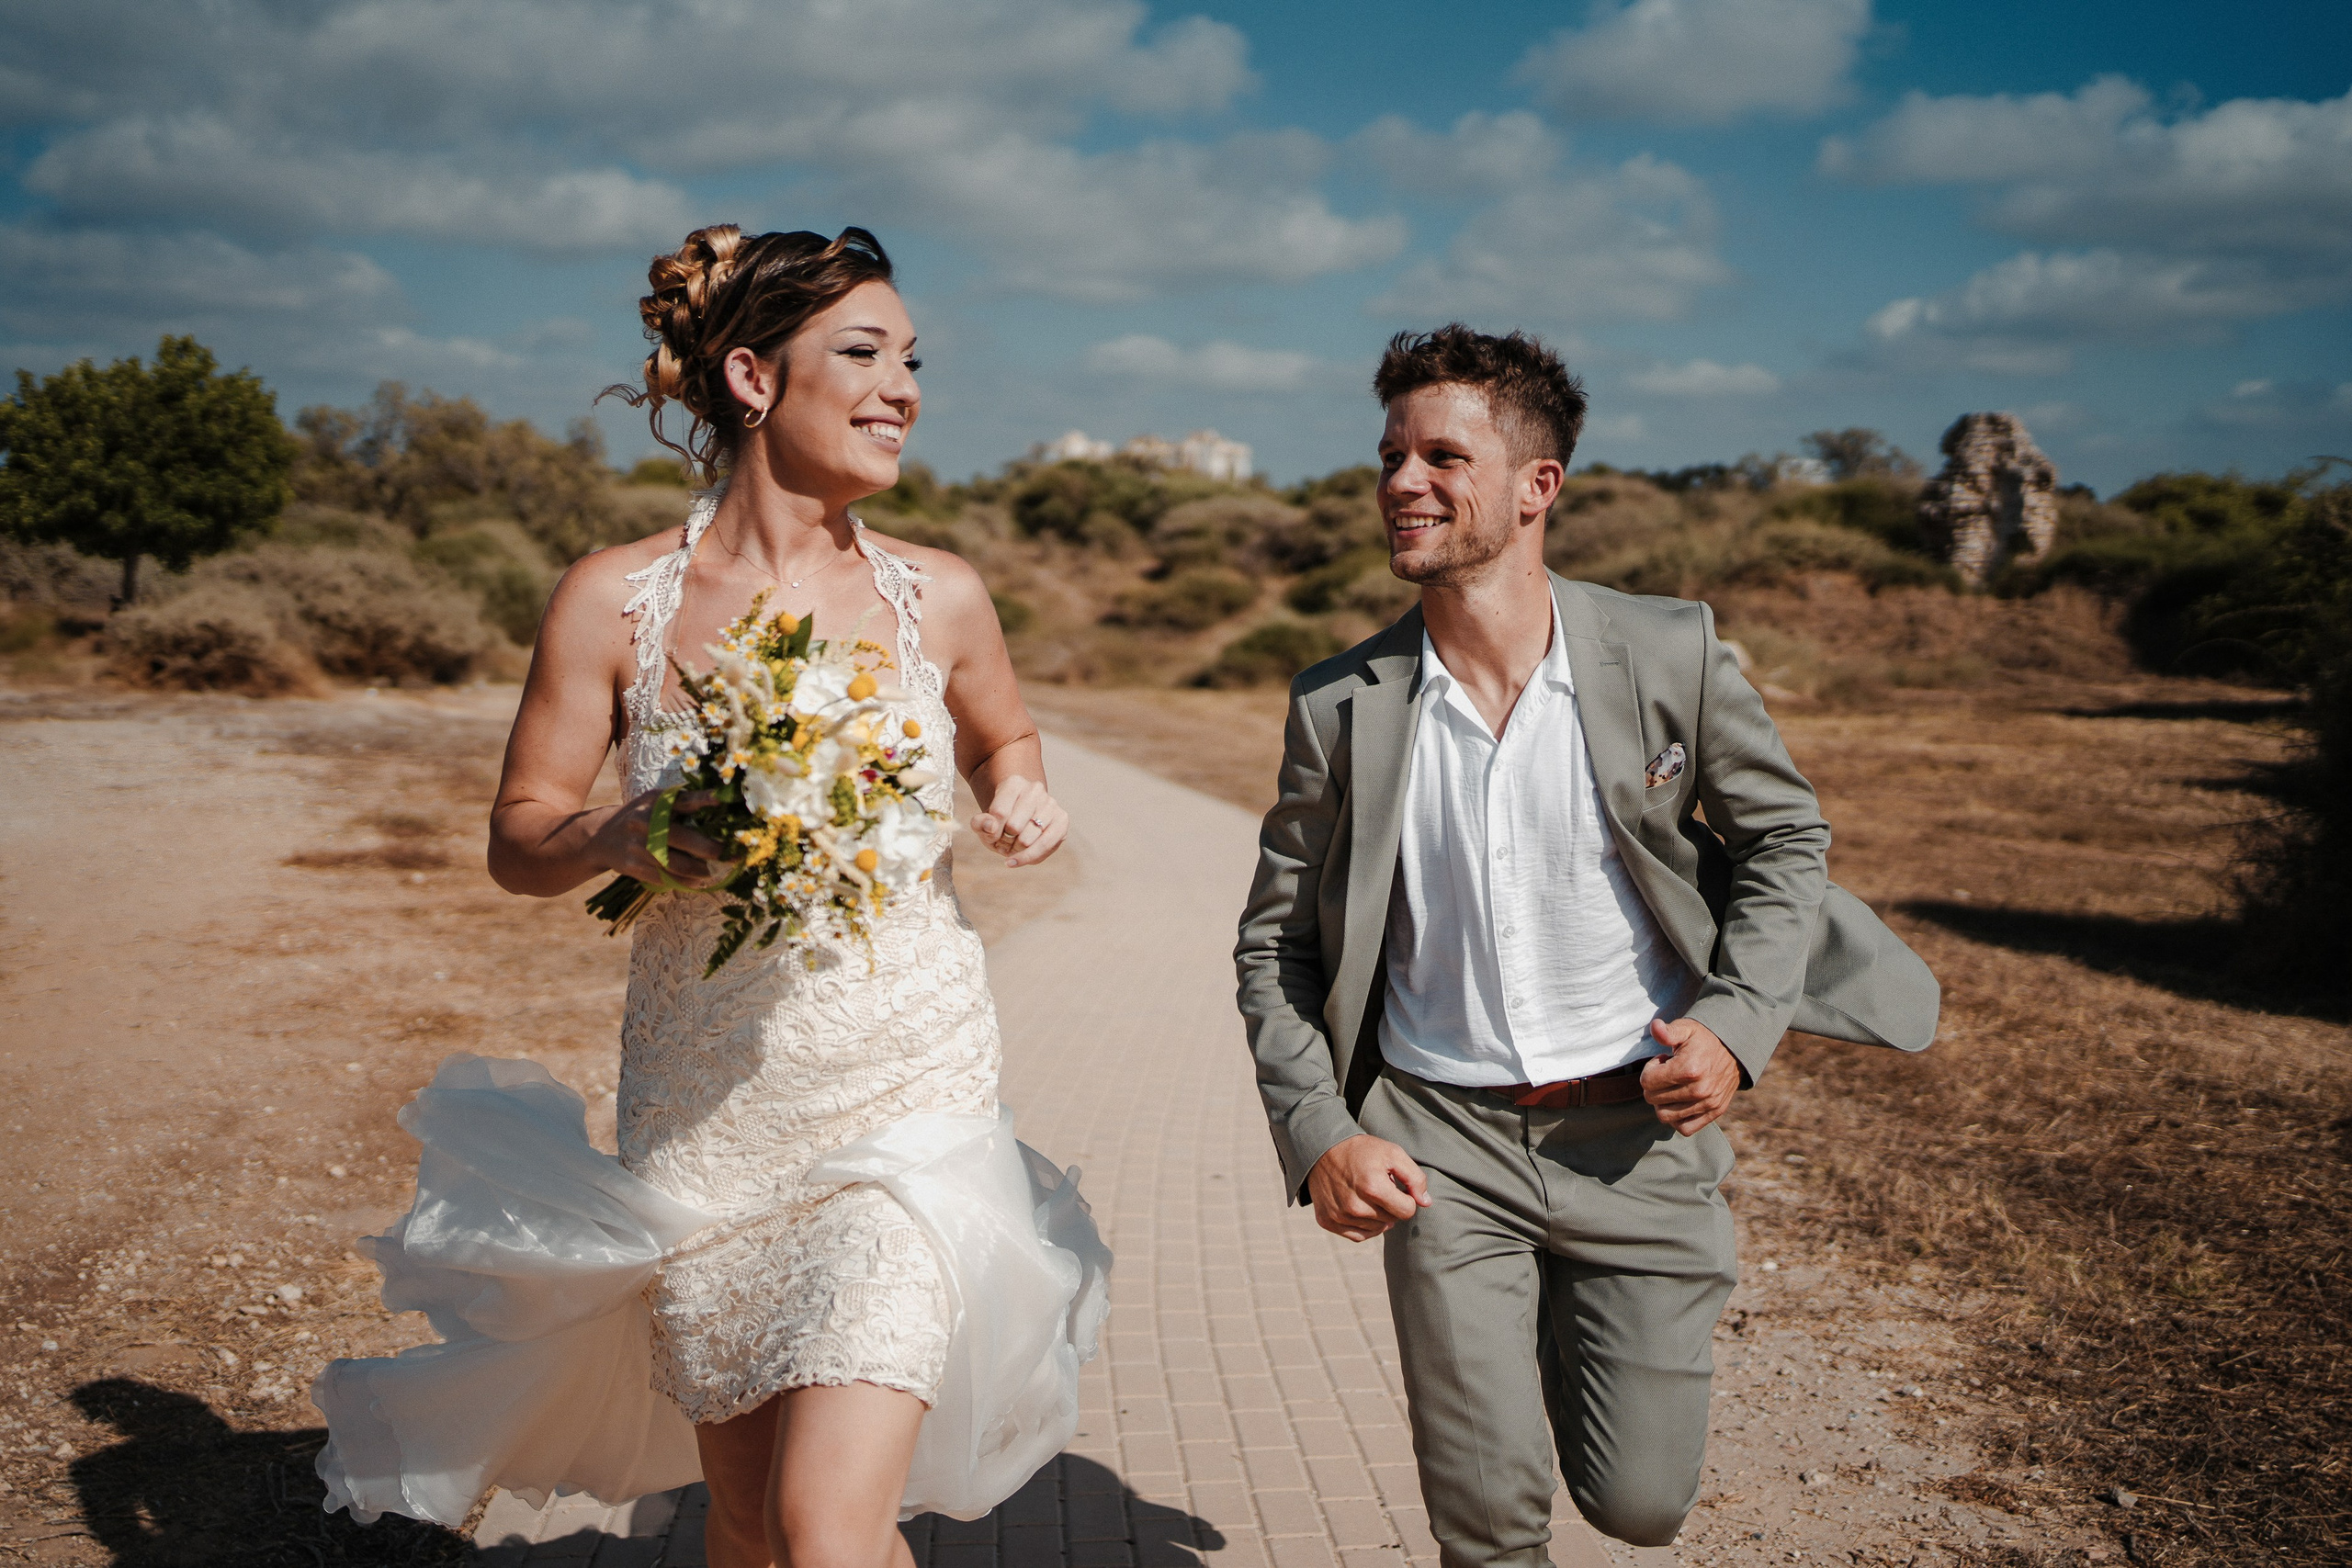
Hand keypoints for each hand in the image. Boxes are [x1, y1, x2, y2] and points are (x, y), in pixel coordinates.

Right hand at [587, 788, 732, 887]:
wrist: (601, 836)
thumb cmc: (642, 815)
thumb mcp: (656, 801)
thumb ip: (682, 801)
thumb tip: (720, 802)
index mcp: (654, 802)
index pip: (681, 800)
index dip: (702, 798)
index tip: (721, 799)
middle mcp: (644, 822)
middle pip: (681, 838)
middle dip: (710, 849)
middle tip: (731, 855)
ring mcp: (637, 846)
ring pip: (675, 864)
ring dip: (700, 871)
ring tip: (714, 871)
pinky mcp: (633, 867)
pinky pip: (664, 878)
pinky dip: (685, 882)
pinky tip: (698, 882)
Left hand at [970, 775, 1067, 866]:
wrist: (1021, 817)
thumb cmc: (1001, 821)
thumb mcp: (984, 820)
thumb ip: (979, 823)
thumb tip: (991, 827)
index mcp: (1014, 783)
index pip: (999, 812)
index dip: (991, 831)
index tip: (991, 836)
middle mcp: (1035, 789)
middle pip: (1014, 827)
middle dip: (1005, 841)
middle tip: (1003, 841)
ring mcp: (1051, 803)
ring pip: (1027, 839)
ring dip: (1016, 849)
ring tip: (1013, 845)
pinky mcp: (1062, 819)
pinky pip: (1045, 846)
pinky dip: (1028, 858)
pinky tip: (1016, 860)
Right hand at [1306, 1135, 1429, 1242]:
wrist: (1322, 1148)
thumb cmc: (1361, 1150)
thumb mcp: (1393, 1153)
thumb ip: (1415, 1178)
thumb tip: (1426, 1202)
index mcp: (1373, 1188)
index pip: (1407, 1211)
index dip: (1407, 1198)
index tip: (1396, 1186)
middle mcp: (1355, 1207)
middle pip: (1391, 1220)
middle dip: (1390, 1205)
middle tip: (1378, 1186)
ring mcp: (1339, 1216)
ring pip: (1376, 1229)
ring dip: (1378, 1216)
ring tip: (1367, 1194)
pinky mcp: (1327, 1221)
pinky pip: (1358, 1236)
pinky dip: (1364, 1226)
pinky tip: (1361, 1209)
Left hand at [1641, 1017, 1740, 1135]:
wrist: (1735, 1049)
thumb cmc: (1704, 1039)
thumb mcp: (1686, 1029)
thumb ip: (1667, 1031)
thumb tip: (1655, 1027)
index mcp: (1689, 1069)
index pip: (1647, 1082)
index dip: (1649, 1069)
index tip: (1662, 1062)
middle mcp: (1699, 1090)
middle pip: (1652, 1099)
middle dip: (1654, 1085)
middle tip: (1667, 1073)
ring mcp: (1707, 1104)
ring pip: (1665, 1116)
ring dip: (1663, 1102)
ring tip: (1674, 1086)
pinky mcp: (1714, 1112)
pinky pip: (1685, 1128)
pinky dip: (1677, 1119)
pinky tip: (1679, 1103)